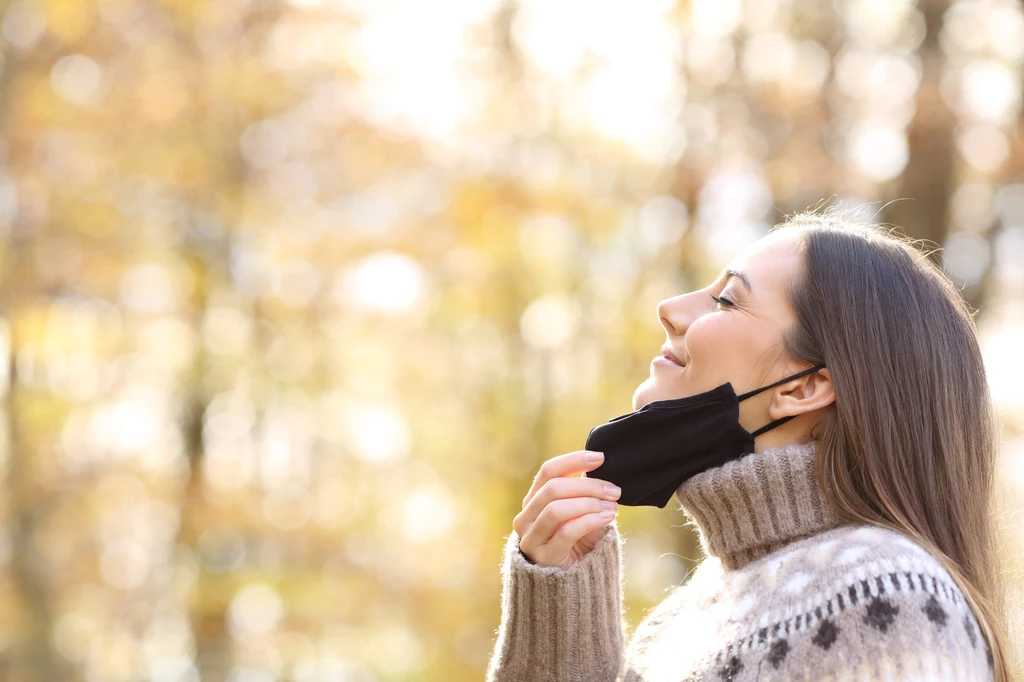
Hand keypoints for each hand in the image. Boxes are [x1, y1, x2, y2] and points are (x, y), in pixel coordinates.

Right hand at [512, 450, 620, 569]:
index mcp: (533, 501)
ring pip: (556, 509)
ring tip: (611, 505)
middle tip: (613, 490)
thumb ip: (583, 492)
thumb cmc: (578, 543)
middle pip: (553, 488)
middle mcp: (526, 517)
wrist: (572, 583)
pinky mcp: (543, 556)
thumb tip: (598, 468)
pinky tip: (607, 517)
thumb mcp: (580, 513)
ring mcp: (531, 538)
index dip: (574, 460)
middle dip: (588, 486)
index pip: (548, 471)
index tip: (600, 458)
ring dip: (588, 503)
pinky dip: (590, 520)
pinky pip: (566, 532)